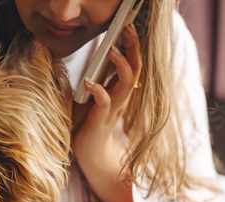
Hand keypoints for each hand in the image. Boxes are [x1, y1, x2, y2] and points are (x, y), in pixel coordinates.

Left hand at [71, 23, 141, 201]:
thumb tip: (92, 62)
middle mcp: (120, 98)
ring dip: (121, 65)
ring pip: (126, 83)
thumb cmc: (89, 123)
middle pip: (135, 69)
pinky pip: (104, 103)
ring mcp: (112, 108)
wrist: (90, 153)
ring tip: (112, 50)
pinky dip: (98, 91)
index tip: (128, 26)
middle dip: (133, 47)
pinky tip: (89, 81)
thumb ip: (98, 81)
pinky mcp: (101, 119)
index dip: (132, 45)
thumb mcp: (93, 98)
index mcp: (119, 91)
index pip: (132, 64)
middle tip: (127, 28)